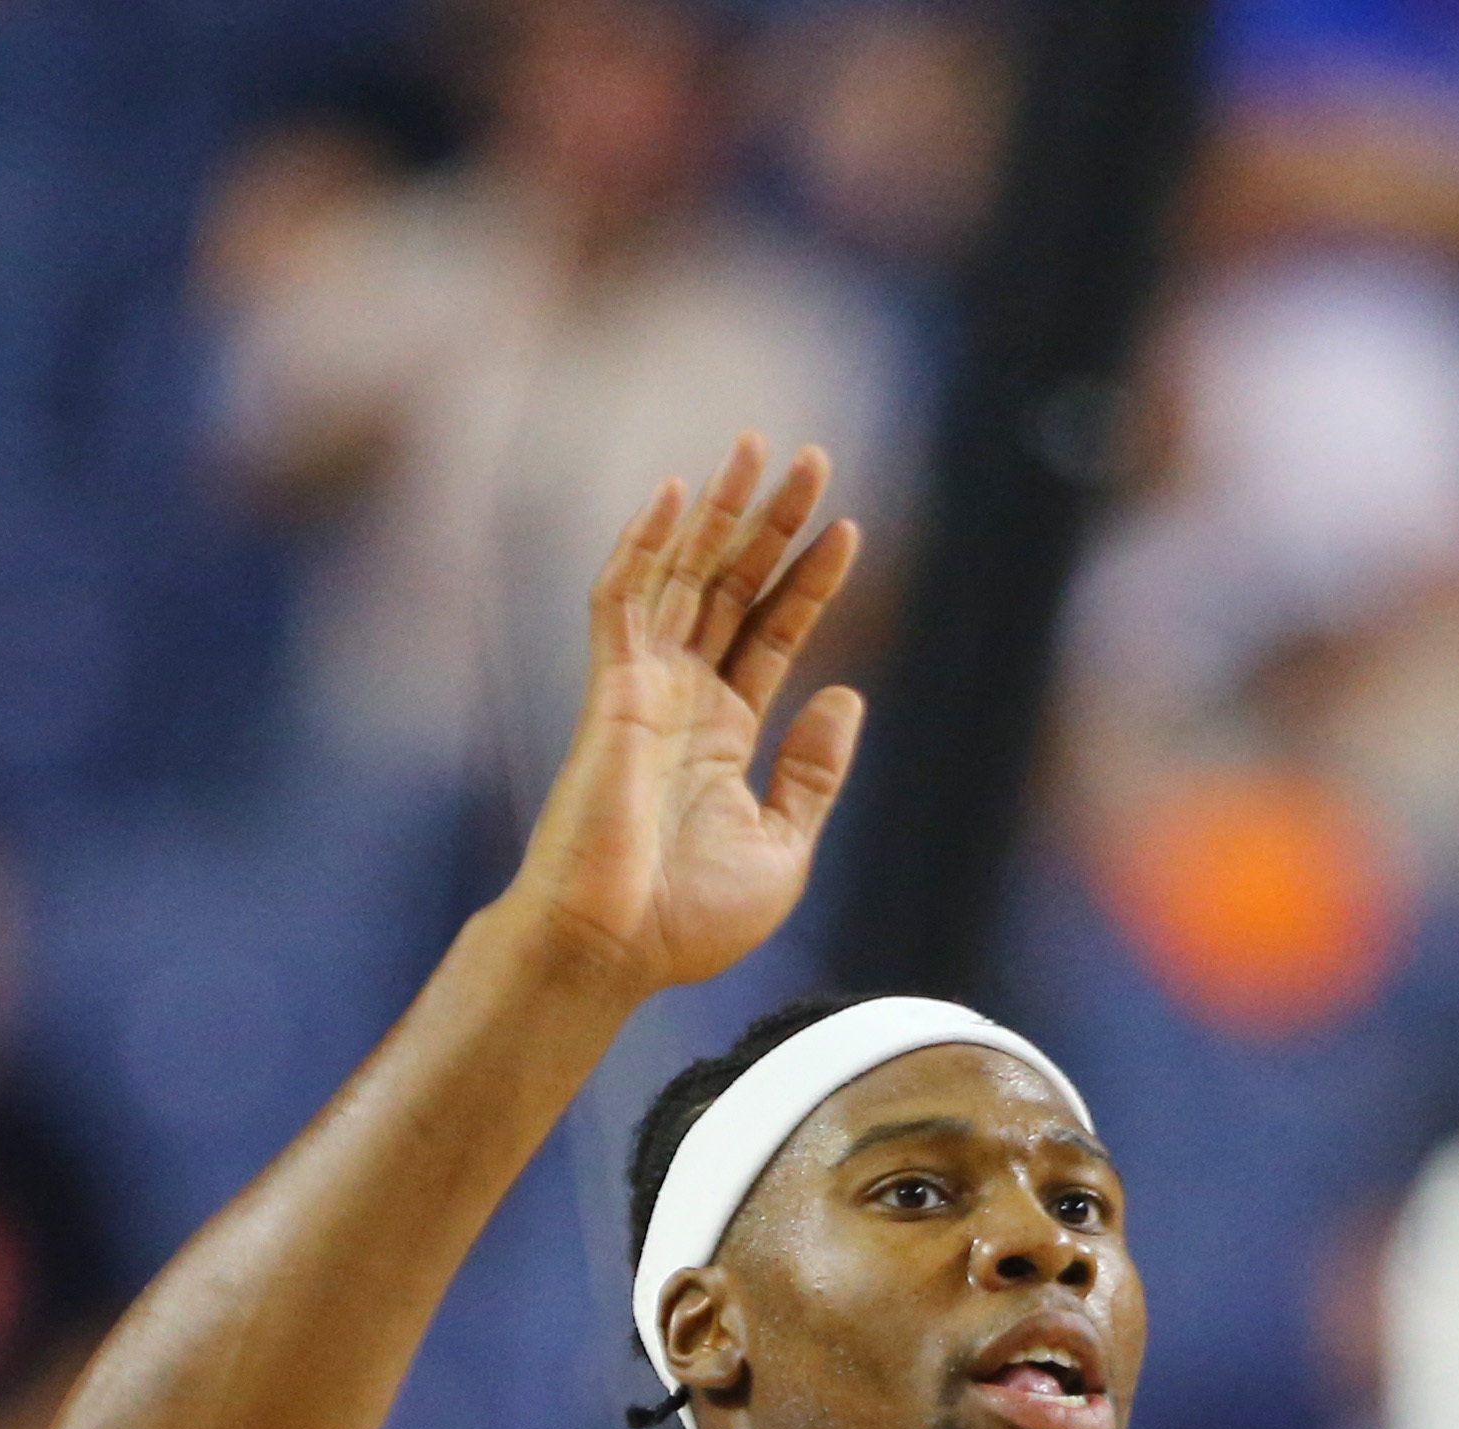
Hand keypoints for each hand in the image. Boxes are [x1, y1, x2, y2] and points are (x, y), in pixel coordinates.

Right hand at [509, 436, 865, 998]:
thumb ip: (814, 771)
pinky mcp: (609, 692)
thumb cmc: (688, 919)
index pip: (773, 634)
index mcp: (724, 732)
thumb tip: (846, 693)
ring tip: (758, 449)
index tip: (849, 530)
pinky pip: (621, 601)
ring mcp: (644, 689)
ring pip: (683, 576)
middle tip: (813, 459)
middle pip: (733, 587)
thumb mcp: (783, 845)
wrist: (615, 948)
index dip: (810, 581)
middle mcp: (683, 698)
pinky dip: (643, 546)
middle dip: (772, 523)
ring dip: (719, 513)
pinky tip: (672, 495)